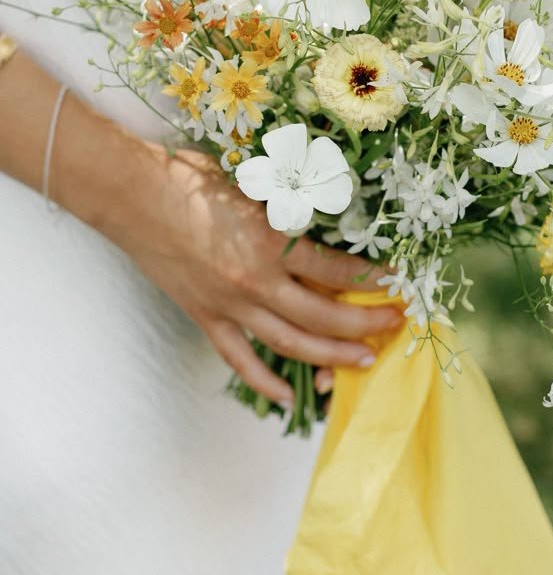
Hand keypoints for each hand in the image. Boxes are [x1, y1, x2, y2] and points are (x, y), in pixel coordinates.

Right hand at [99, 145, 399, 405]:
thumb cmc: (194, 178)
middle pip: (324, 316)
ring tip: (365, 360)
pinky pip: (241, 360)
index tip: (396, 283)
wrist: (135, 194)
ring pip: (292, 344)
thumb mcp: (255, 185)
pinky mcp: (206, 317)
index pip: (336, 271)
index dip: (371, 279)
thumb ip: (289, 209)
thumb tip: (324, 220)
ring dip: (333, 356)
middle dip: (365, 323)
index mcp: (273, 242)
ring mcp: (230, 306)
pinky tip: (289, 396)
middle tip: (395, 324)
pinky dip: (265, 381)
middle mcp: (257, 282)